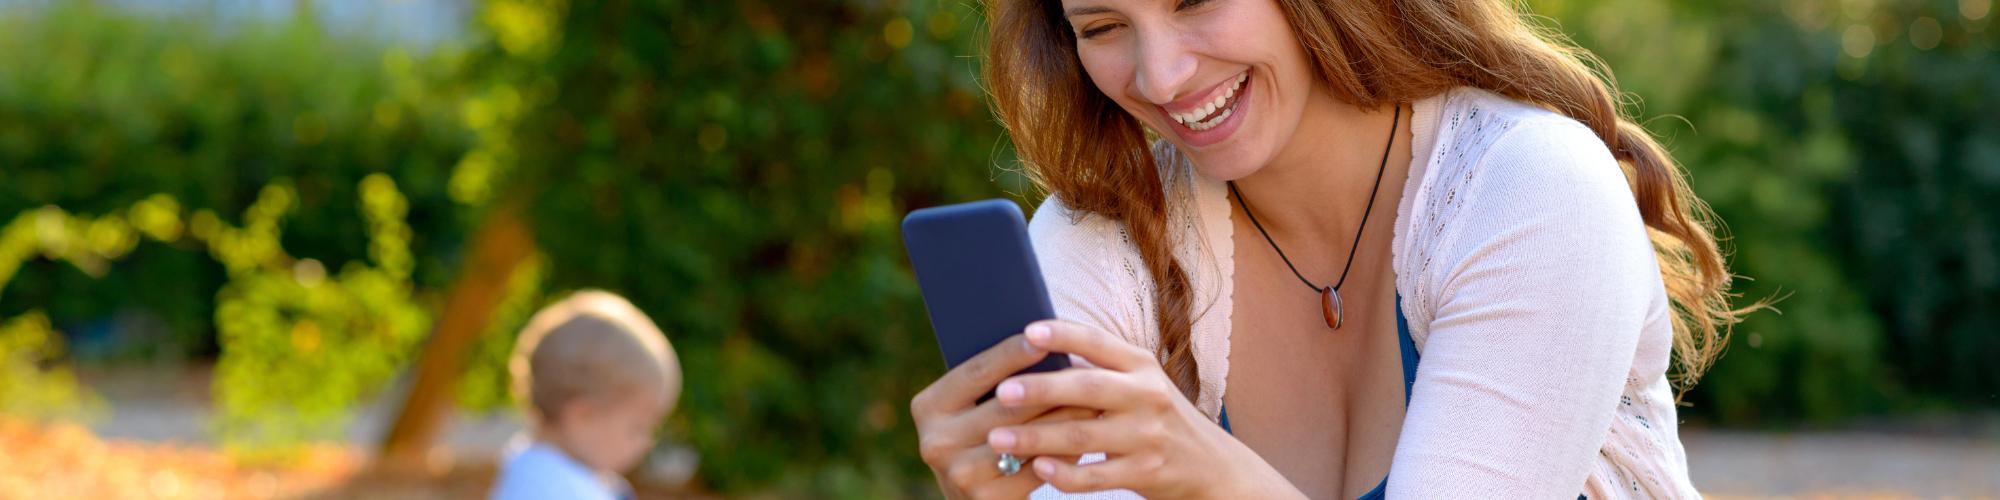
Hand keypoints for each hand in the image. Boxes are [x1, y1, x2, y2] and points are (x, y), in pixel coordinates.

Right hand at [912, 332, 1090, 499]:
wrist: (979, 497)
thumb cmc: (982, 435)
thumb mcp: (972, 408)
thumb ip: (993, 382)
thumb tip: (1043, 343)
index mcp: (928, 406)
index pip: (976, 372)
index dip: (1011, 354)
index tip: (1045, 337)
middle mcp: (936, 441)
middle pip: (1005, 407)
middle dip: (1050, 387)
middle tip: (1088, 370)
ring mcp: (958, 474)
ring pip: (1025, 438)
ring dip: (1064, 420)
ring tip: (1095, 402)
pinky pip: (1035, 469)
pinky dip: (1063, 453)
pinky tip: (1085, 438)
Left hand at [985, 321, 1302, 498]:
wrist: (1211, 466)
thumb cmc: (1157, 417)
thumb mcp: (1141, 382)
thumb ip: (1100, 367)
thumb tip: (1034, 348)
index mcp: (1141, 365)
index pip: (1098, 343)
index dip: (1063, 335)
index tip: (1027, 331)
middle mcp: (1147, 395)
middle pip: (1087, 388)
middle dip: (1041, 389)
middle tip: (1002, 392)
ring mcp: (1147, 435)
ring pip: (1083, 435)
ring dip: (1036, 437)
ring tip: (998, 438)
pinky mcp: (1146, 472)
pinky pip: (1096, 476)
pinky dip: (1065, 473)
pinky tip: (1038, 468)